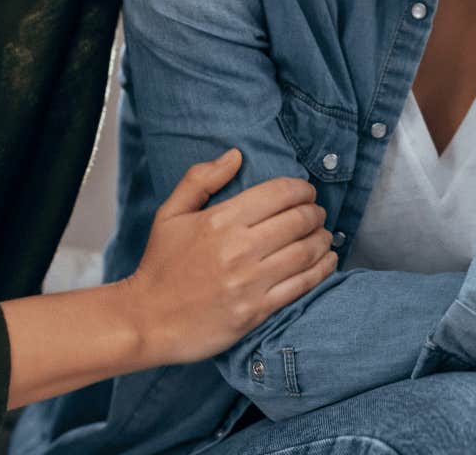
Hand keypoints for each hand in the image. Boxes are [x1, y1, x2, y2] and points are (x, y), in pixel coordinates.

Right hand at [122, 149, 336, 364]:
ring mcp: (250, 282)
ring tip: (324, 235)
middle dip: (315, 212)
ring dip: (323, 240)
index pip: (279, 194)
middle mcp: (240, 249)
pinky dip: (322, 270)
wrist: (147, 321)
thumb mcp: (170, 214)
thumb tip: (236, 155)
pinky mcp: (257, 311)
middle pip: (298, 221)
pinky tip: (328, 261)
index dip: (301, 189)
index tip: (306, 191)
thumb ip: (201, 179)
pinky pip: (302, 286)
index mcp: (221, 220)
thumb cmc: (160, 266)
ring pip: (306, 252)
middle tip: (317, 213)